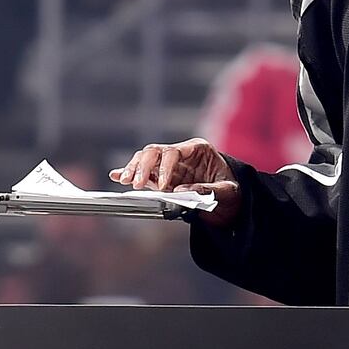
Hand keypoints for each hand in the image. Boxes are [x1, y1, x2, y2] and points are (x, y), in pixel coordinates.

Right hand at [109, 138, 241, 227]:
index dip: (165, 167)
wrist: (232, 199)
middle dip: (143, 166)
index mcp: (199, 149)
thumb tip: (180, 191)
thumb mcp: (228, 191)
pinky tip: (116, 175)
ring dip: (133, 169)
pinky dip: (129, 172)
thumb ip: (207, 190)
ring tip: (124, 182)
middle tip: (136, 184)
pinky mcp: (163, 177)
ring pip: (145, 159)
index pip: (175, 152)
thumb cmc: (233, 190)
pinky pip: (144, 173)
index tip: (163, 187)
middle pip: (155, 152)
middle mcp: (182, 154)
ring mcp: (170, 165)